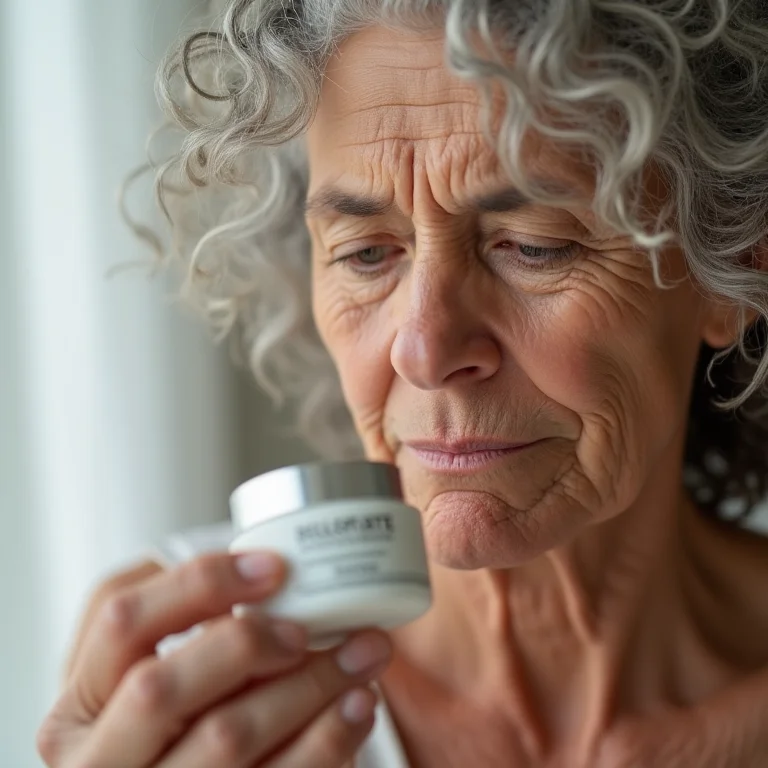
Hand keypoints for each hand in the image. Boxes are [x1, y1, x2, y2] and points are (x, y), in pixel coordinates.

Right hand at [37, 551, 391, 766]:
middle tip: (311, 626)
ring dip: (309, 688)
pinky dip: (327, 742)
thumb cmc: (177, 716)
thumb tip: (259, 566)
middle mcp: (100, 763)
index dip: (199, 585)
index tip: (274, 566)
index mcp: (78, 708)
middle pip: (161, 688)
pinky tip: (358, 707)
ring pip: (226, 740)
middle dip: (248, 642)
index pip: (122, 622)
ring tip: (364, 654)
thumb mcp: (148, 665)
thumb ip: (176, 609)